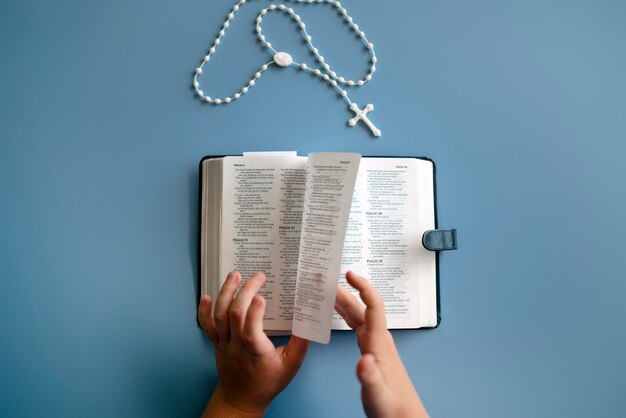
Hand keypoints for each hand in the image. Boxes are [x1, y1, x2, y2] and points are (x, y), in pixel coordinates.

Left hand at [198, 271, 308, 417]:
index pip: (251, 330)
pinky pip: (206, 326)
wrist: (243, 398)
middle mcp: (237, 345)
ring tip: (235, 276)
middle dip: (245, 292)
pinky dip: (203, 311)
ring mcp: (225, 343)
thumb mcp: (291, 365)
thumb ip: (301, 342)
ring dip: (226, 293)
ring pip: (220, 316)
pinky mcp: (217, 342)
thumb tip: (310, 320)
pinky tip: (205, 297)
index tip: (262, 296)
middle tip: (258, 276)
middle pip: (235, 315)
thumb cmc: (267, 382)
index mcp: (256, 352)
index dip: (254, 313)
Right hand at [335, 271, 428, 417]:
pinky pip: (357, 325)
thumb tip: (364, 360)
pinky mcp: (372, 351)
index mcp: (379, 344)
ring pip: (358, 315)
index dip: (363, 288)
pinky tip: (338, 315)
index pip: (373, 307)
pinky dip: (345, 315)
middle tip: (328, 278)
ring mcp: (375, 344)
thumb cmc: (391, 407)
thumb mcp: (377, 394)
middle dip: (346, 290)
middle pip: (362, 307)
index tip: (350, 275)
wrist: (402, 416)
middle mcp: (378, 340)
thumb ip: (370, 377)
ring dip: (344, 301)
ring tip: (328, 291)